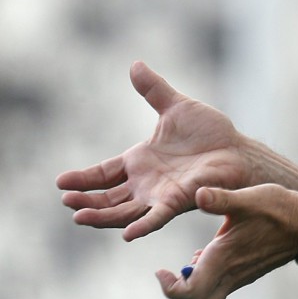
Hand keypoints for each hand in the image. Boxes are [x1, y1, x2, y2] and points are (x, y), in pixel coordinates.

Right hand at [56, 61, 255, 240]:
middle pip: (108, 197)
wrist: (237, 149)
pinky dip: (142, 226)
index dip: (83, 179)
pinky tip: (126, 234)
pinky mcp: (178, 202)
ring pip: (124, 212)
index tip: (60, 182)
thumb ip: (154, 89)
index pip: (103, 173)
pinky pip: (157, 217)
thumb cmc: (210, 131)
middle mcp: (145, 182)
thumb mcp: (176, 106)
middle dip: (86, 201)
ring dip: (102, 216)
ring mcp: (159, 195)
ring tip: (79, 216)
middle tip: (66, 200)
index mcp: (140, 161)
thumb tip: (134, 64)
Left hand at [156, 185, 297, 298]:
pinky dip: (204, 280)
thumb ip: (221, 198)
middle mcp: (231, 274)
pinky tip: (206, 255)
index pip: (190, 293)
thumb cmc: (280, 209)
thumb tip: (198, 193)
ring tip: (186, 264)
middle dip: (178, 297)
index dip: (169, 287)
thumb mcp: (249, 198)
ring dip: (191, 290)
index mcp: (225, 258)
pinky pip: (218, 288)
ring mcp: (240, 277)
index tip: (161, 269)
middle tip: (171, 274)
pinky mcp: (246, 273)